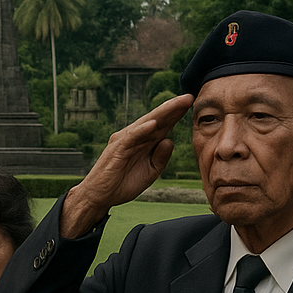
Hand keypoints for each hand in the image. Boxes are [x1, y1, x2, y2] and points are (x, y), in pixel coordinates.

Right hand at [61, 94, 193, 238]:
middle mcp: (134, 137)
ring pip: (145, 123)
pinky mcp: (116, 149)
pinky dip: (142, 130)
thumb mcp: (150, 172)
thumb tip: (170, 140)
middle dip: (173, 108)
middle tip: (189, 96)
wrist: (100, 196)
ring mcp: (124, 141)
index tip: (193, 105)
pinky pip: (131, 137)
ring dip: (162, 113)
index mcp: (143, 142)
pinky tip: (155, 123)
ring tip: (177, 104)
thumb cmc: (122, 184)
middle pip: (156, 119)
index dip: (176, 115)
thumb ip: (160, 157)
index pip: (162, 125)